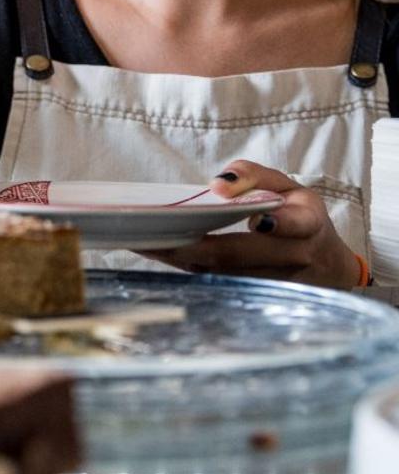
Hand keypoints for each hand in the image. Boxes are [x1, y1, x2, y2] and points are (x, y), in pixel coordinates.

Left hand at [145, 159, 361, 289]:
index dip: (281, 224)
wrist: (328, 265)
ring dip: (184, 260)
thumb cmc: (298, 214)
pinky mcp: (257, 298)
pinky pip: (219, 283)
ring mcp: (276, 285)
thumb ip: (252, 175)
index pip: (297, 224)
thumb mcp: (286, 186)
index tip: (258, 221)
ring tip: (146, 243)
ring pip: (225, 274)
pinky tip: (159, 255)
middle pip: (242, 255)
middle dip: (199, 247)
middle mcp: (295, 257)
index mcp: (308, 223)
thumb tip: (218, 185)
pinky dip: (188, 268)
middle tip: (158, 234)